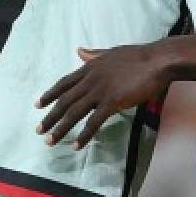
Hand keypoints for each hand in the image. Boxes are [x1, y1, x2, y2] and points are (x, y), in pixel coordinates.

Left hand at [37, 45, 170, 147]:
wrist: (157, 61)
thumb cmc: (139, 57)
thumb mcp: (111, 52)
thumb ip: (94, 54)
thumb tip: (79, 51)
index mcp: (90, 67)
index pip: (64, 83)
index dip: (50, 94)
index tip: (38, 104)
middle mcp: (91, 79)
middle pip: (65, 100)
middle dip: (50, 117)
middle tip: (38, 130)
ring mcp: (100, 91)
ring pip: (74, 112)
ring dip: (61, 129)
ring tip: (50, 141)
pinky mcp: (112, 101)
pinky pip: (94, 122)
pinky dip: (84, 135)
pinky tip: (76, 145)